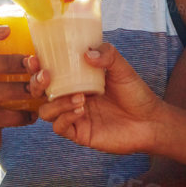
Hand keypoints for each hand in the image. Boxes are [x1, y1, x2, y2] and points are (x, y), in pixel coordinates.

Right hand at [32, 43, 164, 155]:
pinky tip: (80, 110)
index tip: (35, 59)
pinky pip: (60, 127)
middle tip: (47, 76)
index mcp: (77, 79)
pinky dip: (65, 117)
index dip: (37, 67)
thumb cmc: (135, 93)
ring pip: (46, 111)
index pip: (50, 72)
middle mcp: (71, 96)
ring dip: (57, 103)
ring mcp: (74, 116)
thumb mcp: (123, 68)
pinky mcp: (80, 133)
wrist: (150, 121)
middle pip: (40, 93)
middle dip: (36, 84)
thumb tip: (87, 53)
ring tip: (80, 97)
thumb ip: (108, 55)